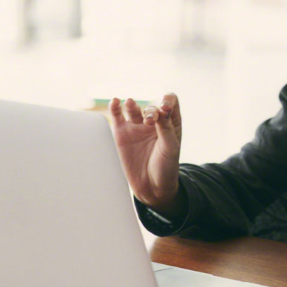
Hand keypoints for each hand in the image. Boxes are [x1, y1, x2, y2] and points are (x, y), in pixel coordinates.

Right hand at [108, 94, 181, 213]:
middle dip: (151, 110)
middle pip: (152, 106)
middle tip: (149, 121)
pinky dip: (115, 107)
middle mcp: (154, 122)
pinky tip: (115, 102)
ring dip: (132, 104)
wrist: (152, 187)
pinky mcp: (122, 134)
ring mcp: (137, 127)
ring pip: (134, 108)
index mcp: (170, 122)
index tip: (164, 108)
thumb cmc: (166, 167)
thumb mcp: (171, 148)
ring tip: (130, 103)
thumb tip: (161, 109)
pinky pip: (117, 116)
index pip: (170, 102)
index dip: (167, 100)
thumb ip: (166, 128)